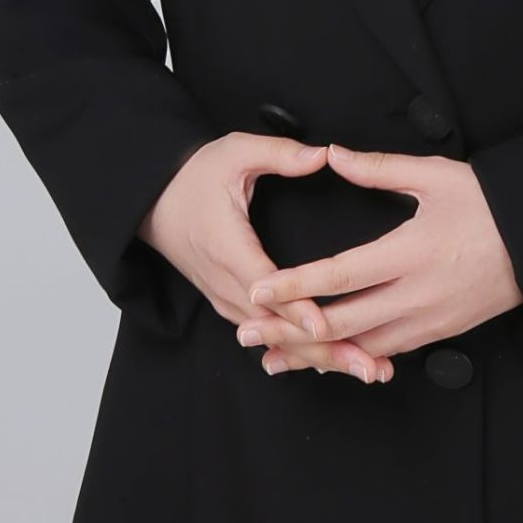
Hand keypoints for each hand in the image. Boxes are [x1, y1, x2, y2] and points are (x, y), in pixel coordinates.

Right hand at [141, 131, 386, 384]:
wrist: (151, 201)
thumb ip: (279, 154)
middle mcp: (225, 282)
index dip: (296, 309)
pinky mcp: (229, 304)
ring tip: (366, 370)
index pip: (265, 287)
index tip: (327, 326)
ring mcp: (225, 298)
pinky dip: (300, 352)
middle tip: (371, 367)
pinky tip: (334, 362)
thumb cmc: (192, 176)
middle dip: (324, 349)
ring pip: (274, 339)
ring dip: (319, 357)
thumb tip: (323, 155)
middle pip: (276, 328)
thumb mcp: (234, 152)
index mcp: (226, 246)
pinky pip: (266, 335)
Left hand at [234, 144, 522, 370]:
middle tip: (246, 332)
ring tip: (273, 356)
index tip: (259, 290)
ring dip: (315, 353)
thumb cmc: (490, 206)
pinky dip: (351, 357)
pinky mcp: (439, 333)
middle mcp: (417, 294)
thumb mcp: (437, 176)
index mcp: (411, 251)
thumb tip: (333, 155)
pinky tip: (326, 358)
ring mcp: (429, 319)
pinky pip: (387, 352)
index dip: (296, 284)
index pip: (341, 274)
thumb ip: (380, 169)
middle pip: (341, 322)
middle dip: (289, 330)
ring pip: (361, 347)